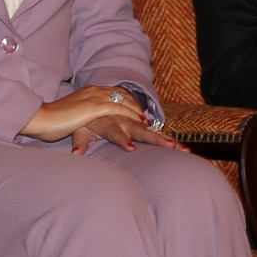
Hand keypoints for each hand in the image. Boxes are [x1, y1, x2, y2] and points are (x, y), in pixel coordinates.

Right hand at [21, 85, 145, 141]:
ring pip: (123, 101)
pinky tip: (139, 121)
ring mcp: (93, 97)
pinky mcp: (93, 107)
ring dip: (137, 110)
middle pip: (121, 94)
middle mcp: (92, 90)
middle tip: (146, 116)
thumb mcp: (69, 113)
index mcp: (87, 90)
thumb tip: (81, 119)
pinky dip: (131, 114)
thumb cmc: (50, 120)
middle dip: (135, 105)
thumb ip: (78, 113)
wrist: (41, 118)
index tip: (136, 110)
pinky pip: (118, 109)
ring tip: (147, 120)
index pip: (114, 92)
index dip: (127, 100)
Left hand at [69, 115, 188, 154]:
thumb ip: (79, 142)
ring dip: (166, 138)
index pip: (115, 132)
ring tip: (182, 148)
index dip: (122, 139)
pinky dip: (164, 136)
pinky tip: (179, 146)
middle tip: (171, 146)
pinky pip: (152, 129)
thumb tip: (74, 155)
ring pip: (151, 130)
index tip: (131, 148)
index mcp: (107, 123)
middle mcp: (122, 120)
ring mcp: (132, 120)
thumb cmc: (84, 121)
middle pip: (140, 130)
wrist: (93, 102)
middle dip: (155, 138)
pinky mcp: (137, 120)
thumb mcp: (79, 131)